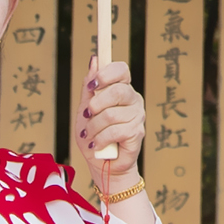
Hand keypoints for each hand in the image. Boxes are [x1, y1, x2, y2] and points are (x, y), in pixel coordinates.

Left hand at [80, 56, 145, 190]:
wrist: (101, 163)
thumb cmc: (94, 134)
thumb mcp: (86, 108)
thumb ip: (90, 87)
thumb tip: (94, 60)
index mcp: (121, 89)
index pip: (121, 70)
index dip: (106, 73)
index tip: (92, 85)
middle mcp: (133, 100)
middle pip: (117, 90)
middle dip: (96, 104)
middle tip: (88, 115)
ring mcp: (137, 116)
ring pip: (111, 114)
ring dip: (94, 127)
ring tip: (90, 135)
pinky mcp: (137, 133)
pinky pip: (115, 131)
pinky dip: (100, 139)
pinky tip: (96, 145)